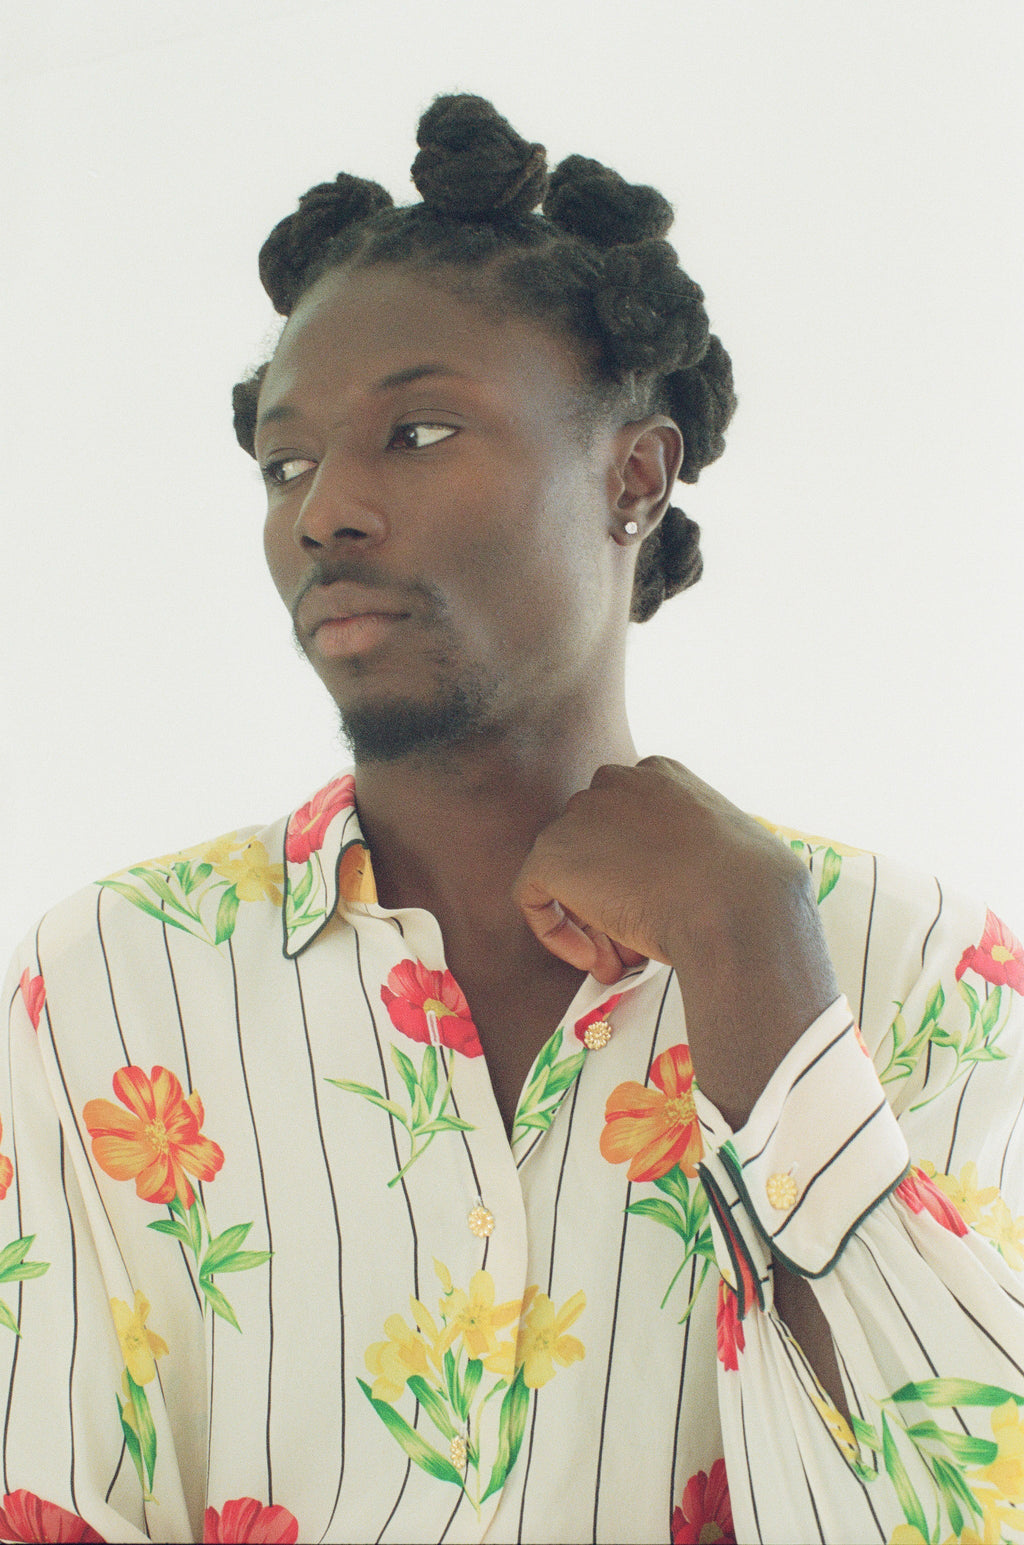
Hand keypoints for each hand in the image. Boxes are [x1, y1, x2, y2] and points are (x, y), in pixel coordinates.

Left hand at [513, 757, 838, 1125]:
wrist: (738, 907)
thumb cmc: (755, 890)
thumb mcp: (733, 851)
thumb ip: (697, 854)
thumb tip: (684, 886)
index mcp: (661, 774)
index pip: (627, 824)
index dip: (636, 875)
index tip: (655, 913)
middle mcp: (616, 782)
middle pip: (594, 847)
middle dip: (610, 899)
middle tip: (633, 949)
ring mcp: (580, 814)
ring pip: (568, 874)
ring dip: (590, 921)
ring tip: (620, 963)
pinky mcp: (552, 853)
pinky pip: (533, 896)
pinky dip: (554, 931)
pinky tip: (593, 960)